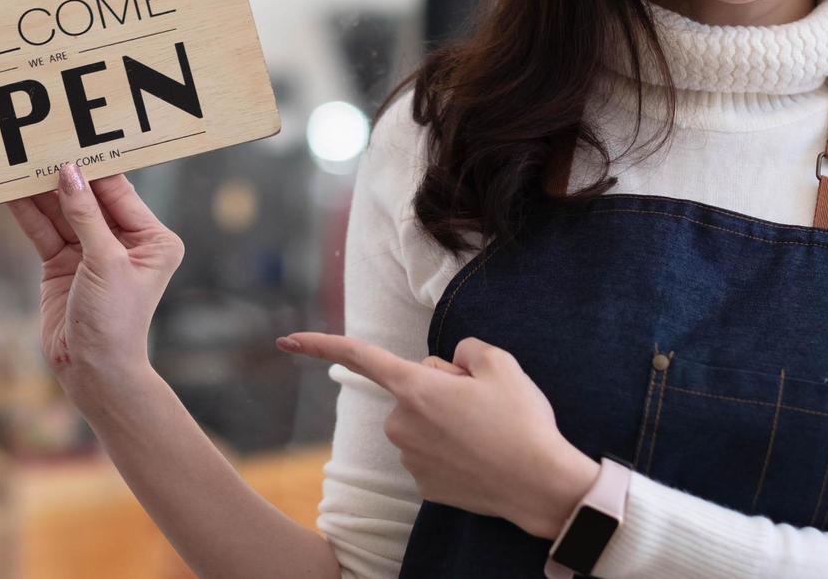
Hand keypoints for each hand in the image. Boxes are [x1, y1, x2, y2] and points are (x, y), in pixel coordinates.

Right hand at [6, 162, 184, 413]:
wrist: (93, 372)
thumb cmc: (115, 322)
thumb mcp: (105, 263)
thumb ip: (85, 216)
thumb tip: (70, 172)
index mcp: (153, 238)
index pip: (120, 192)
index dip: (94, 168)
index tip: (72, 140)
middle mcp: (125, 241)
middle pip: (90, 198)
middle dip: (65, 175)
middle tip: (40, 145)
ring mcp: (92, 252)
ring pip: (64, 212)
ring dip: (42, 190)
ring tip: (19, 162)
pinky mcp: (63, 265)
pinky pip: (45, 231)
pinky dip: (29, 213)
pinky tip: (12, 192)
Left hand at [276, 332, 600, 539]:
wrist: (541, 486)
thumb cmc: (522, 422)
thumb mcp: (501, 364)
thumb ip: (466, 349)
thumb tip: (453, 364)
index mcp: (416, 388)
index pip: (360, 357)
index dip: (320, 344)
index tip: (285, 340)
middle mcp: (402, 424)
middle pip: (412, 388)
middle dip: (440, 387)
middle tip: (483, 402)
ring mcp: (409, 458)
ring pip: (422, 421)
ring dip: (447, 419)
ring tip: (487, 431)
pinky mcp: (422, 486)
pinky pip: (431, 451)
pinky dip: (451, 449)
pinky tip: (480, 456)